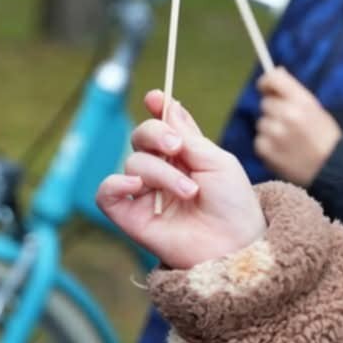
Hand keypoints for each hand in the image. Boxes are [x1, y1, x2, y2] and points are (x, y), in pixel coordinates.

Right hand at [96, 90, 266, 268]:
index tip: (156, 98)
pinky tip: (136, 186)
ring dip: (160, 172)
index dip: (156, 108)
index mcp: (184, 154)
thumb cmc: (233, 204)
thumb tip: (167, 102)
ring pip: (133, 163)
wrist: (236, 244)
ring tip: (189, 191)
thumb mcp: (217, 161)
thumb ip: (187, 135)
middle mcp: (163, 171)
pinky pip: (106, 194)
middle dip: (154, 134)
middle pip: (141, 137)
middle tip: (176, 147)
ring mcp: (146, 194)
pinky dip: (115, 184)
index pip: (163, 125)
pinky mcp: (132, 218)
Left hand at [254, 67, 341, 185]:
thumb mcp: (316, 109)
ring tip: (289, 142)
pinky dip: (268, 147)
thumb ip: (294, 93)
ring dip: (271, 130)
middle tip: (289, 125)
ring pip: (261, 123)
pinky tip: (284, 152)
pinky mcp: (267, 150)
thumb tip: (275, 72)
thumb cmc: (325, 139)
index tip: (265, 88)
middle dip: (274, 112)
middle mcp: (287, 114)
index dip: (266, 83)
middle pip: (265, 104)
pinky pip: (259, 141)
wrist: (332, 170)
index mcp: (302, 101)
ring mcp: (275, 133)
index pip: (273, 79)